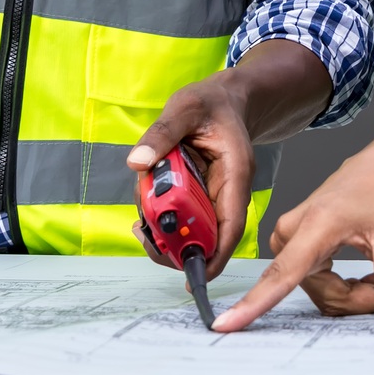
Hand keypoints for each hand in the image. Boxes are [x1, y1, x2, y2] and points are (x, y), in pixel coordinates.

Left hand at [127, 77, 255, 277]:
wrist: (225, 99)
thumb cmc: (212, 103)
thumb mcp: (185, 108)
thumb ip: (162, 133)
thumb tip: (138, 162)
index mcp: (235, 173)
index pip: (231, 223)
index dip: (216, 253)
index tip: (197, 275)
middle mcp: (227, 190)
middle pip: (208, 233)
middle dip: (177, 242)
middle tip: (146, 239)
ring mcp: (212, 193)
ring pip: (191, 225)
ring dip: (163, 225)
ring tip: (140, 221)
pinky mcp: (198, 191)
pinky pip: (180, 210)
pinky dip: (160, 211)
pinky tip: (144, 202)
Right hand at [211, 141, 373, 332]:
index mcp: (314, 226)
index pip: (282, 274)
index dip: (255, 303)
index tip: (226, 324)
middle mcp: (291, 234)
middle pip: (322, 295)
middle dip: (359, 299)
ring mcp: (287, 242)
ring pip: (321, 295)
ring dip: (353, 295)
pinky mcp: (291, 250)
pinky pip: (316, 287)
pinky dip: (345, 289)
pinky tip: (362, 274)